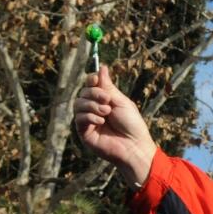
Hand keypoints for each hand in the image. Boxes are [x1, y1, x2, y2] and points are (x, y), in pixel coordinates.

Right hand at [74, 65, 156, 186]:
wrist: (134, 146)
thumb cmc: (132, 124)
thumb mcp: (121, 102)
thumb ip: (108, 87)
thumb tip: (102, 68)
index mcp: (104, 101)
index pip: (90, 85)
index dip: (91, 80)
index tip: (96, 80)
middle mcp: (94, 109)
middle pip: (83, 92)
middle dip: (94, 93)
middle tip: (107, 100)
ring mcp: (88, 121)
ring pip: (78, 104)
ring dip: (91, 105)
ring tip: (106, 112)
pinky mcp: (84, 132)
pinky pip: (78, 118)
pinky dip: (89, 117)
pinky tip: (101, 121)